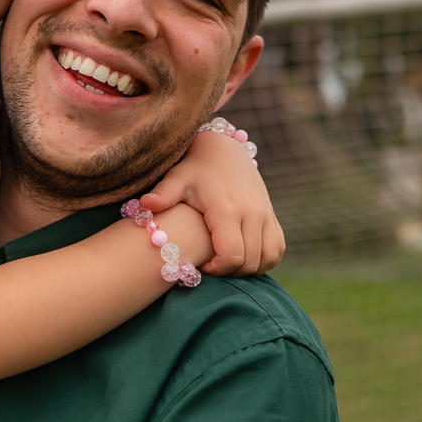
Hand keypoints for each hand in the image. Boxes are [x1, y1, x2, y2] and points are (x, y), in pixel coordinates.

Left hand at [140, 128, 284, 275]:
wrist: (222, 149)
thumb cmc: (194, 167)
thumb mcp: (177, 178)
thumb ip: (163, 194)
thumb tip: (144, 205)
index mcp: (227, 209)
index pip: (231, 256)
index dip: (216, 269)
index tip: (201, 266)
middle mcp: (252, 212)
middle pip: (249, 262)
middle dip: (229, 272)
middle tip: (210, 267)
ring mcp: (266, 214)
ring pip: (268, 258)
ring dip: (249, 268)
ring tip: (225, 263)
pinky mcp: (272, 214)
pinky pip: (277, 248)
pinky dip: (265, 260)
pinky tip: (244, 257)